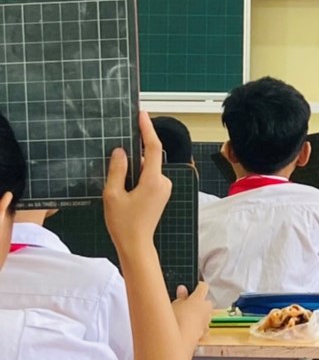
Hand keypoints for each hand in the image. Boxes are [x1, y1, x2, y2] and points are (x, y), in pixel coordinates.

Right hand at [104, 111, 170, 254]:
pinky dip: (137, 177)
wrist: (136, 244)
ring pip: (147, 169)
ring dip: (133, 169)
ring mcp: (164, 188)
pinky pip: (149, 178)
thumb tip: (121, 151)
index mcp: (154, 180)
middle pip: (149, 158)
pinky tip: (124, 188)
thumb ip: (117, 170)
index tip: (142, 115)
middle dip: (133, 155)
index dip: (147, 129)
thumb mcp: (113, 194)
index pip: (154, 147)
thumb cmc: (124, 223)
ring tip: (117, 184)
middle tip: (116, 156)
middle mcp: (164, 182)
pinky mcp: (161, 194)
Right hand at [170, 283, 211, 345]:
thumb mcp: (173, 306)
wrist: (178, 343)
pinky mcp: (203, 333)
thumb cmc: (175, 322)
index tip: (194, 286)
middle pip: (206, 301)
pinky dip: (197, 326)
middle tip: (186, 304)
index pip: (203, 287)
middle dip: (199, 302)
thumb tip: (182, 289)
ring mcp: (206, 322)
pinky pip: (202, 326)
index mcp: (199, 299)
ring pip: (205, 314)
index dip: (199, 285)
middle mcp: (205, 309)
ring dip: (198, 314)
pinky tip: (188, 328)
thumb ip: (180, 297)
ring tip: (185, 317)